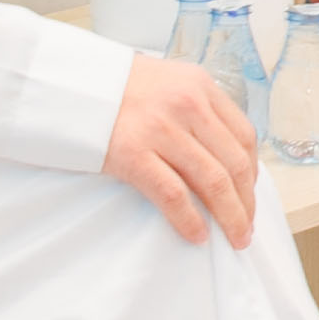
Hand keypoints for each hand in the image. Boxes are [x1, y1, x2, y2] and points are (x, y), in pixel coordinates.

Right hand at [100, 52, 260, 246]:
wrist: (64, 83)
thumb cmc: (114, 87)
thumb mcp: (166, 82)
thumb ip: (195, 108)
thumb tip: (220, 153)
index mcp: (199, 86)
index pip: (244, 135)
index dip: (254, 172)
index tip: (250, 194)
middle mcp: (187, 105)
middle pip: (235, 163)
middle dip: (246, 202)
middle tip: (247, 227)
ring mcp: (161, 129)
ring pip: (213, 182)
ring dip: (230, 217)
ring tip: (234, 238)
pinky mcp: (133, 154)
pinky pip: (174, 195)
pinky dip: (190, 220)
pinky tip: (197, 235)